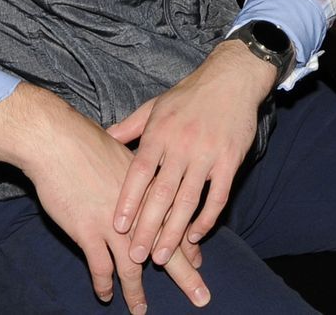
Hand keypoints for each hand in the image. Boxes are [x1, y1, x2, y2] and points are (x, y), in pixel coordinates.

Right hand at [0, 83, 209, 312]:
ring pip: (132, 266)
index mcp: (152, 189)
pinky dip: (103, 283)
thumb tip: (149, 180)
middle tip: (201, 298)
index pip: (177, 223)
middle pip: (167, 248)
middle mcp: (139, 210)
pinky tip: (105, 295)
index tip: (197, 262)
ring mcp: (113, 224)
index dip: (187, 246)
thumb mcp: (127, 154)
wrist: (59, 142)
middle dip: (185, 275)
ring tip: (141, 311)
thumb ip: (141, 172)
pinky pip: (100, 266)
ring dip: (136, 291)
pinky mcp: (88, 231)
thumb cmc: (89, 144)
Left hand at [106, 40, 276, 271]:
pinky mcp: (230, 161)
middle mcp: (182, 145)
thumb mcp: (155, 106)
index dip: (128, 201)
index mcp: (160, 133)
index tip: (117, 226)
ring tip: (162, 256)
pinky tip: (195, 236)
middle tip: (136, 256)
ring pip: (188, 200)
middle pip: (162, 193)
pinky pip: (217, 196)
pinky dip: (207, 219)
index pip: (139, 173)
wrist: (232, 78)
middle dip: (147, 227)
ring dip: (174, 232)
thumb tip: (104, 137)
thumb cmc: (189, 94)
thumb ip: (130, 127)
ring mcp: (207, 154)